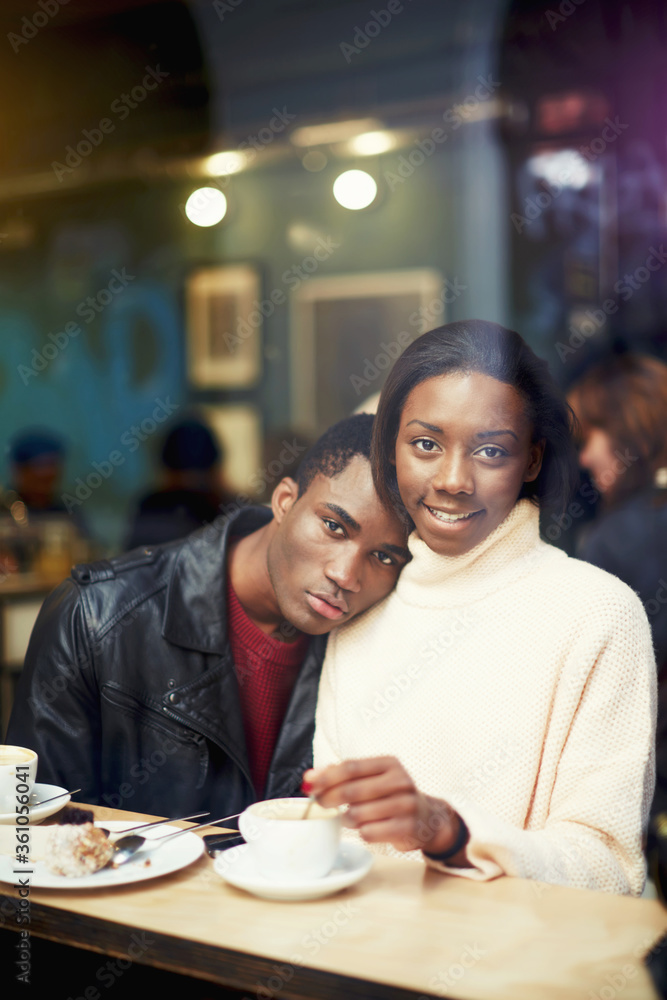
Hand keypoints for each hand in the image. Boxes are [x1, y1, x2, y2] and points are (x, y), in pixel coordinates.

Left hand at [303, 756, 464, 857]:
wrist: (426, 819)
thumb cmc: (390, 796)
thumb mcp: (371, 778)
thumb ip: (341, 775)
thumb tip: (309, 777)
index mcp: (389, 764)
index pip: (350, 768)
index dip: (326, 777)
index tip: (309, 786)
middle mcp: (401, 781)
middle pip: (352, 791)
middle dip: (329, 799)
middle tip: (320, 805)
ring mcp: (407, 805)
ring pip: (359, 814)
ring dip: (347, 819)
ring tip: (351, 817)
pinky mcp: (408, 828)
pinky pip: (370, 832)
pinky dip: (362, 832)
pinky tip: (367, 828)